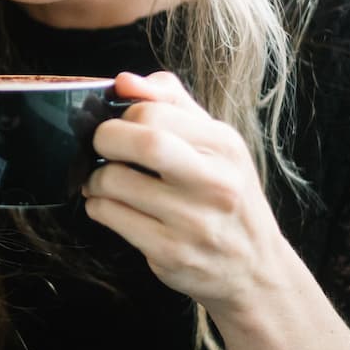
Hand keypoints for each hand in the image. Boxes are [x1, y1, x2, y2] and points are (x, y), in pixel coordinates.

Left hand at [83, 71, 287, 313]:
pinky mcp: (170, 252)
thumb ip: (172, 103)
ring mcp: (192, 221)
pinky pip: (111, 217)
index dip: (123, 114)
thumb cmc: (227, 197)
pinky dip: (98, 206)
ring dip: (94, 178)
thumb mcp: (216, 145)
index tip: (119, 125)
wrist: (254, 268)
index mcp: (224, 146)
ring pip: (115, 181)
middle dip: (103, 139)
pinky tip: (111, 206)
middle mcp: (214, 182)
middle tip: (100, 147)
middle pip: (142, 142)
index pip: (154, 110)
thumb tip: (125, 81)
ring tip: (102, 181)